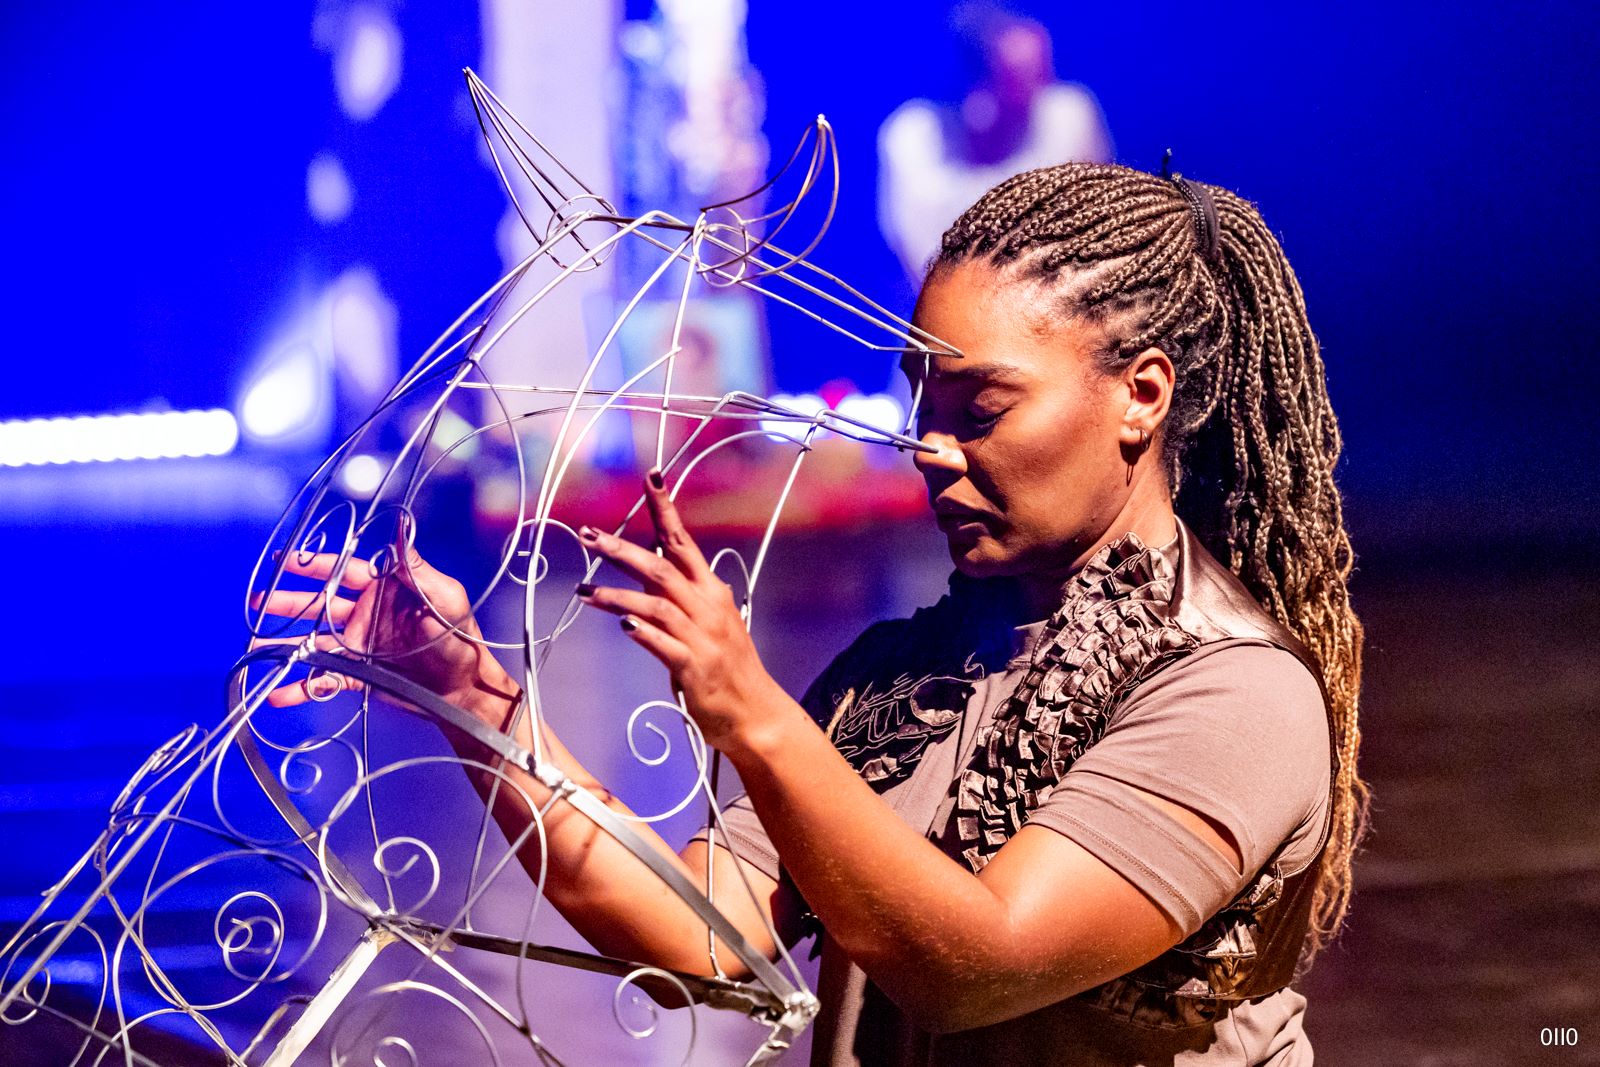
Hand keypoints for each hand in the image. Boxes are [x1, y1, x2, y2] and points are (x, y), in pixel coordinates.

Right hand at [250, 544, 517, 719]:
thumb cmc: (463, 639)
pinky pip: (325, 678)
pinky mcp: (361, 674)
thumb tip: (401, 532)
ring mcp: (361, 644)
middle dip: (289, 601)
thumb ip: (418, 571)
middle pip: (321, 603)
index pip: (344, 570)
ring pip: (316, 640)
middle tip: (258, 601)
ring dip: (286, 642)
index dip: (316, 565)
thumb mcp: (446, 600)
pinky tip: (278, 693)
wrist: (465, 688)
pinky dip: (302, 686)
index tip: (286, 560)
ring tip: (256, 644)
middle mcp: (368, 613)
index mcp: (386, 589)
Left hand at [574, 470, 787, 751]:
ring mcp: (703, 637)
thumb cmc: (728, 667)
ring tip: (584, 592)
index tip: (650, 478)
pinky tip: (623, 627)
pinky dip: (644, 633)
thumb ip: (682, 596)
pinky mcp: (695, 667)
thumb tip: (653, 572)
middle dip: (622, 549)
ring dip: (618, 596)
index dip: (666, 510)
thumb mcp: (709, 622)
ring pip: (656, 605)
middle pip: (662, 567)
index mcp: (711, 591)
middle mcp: (708, 607)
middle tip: (589, 535)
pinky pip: (665, 645)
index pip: (684, 542)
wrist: (755, 713)